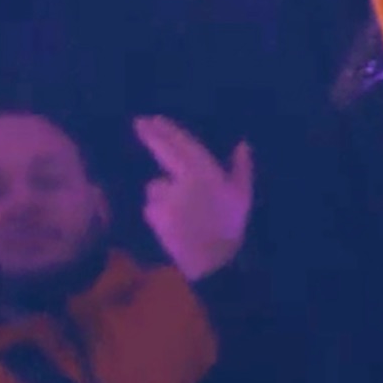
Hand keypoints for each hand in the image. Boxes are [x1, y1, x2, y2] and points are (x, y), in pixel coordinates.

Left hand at [135, 115, 252, 280]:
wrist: (214, 263)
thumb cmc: (230, 227)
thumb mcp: (243, 197)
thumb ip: (241, 168)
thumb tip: (243, 144)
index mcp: (206, 173)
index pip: (181, 143)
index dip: (166, 129)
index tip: (153, 119)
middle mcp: (184, 179)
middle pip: (163, 150)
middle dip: (150, 134)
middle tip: (139, 123)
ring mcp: (167, 197)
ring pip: (156, 187)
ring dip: (163, 193)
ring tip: (182, 212)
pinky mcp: (155, 215)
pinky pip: (152, 207)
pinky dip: (159, 212)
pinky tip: (174, 225)